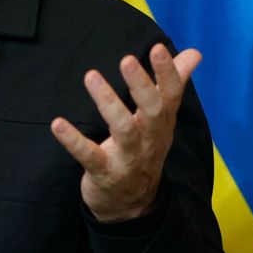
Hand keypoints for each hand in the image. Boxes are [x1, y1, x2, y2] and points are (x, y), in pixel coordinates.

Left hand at [51, 43, 200, 222]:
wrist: (132, 205)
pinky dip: (74, 141)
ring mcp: (128, 157)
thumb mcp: (161, 120)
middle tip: (127, 59)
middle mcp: (149, 139)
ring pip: (123, 129)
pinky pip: (89, 156)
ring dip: (107, 103)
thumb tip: (194, 53)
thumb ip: (173, 85)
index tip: (158, 47)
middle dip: (141, 85)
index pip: (171, 95)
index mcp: (162, 123)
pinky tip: (58, 124)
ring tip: (91, 76)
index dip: (167, 72)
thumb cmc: (144, 150)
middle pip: (151, 111)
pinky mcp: (104, 172)